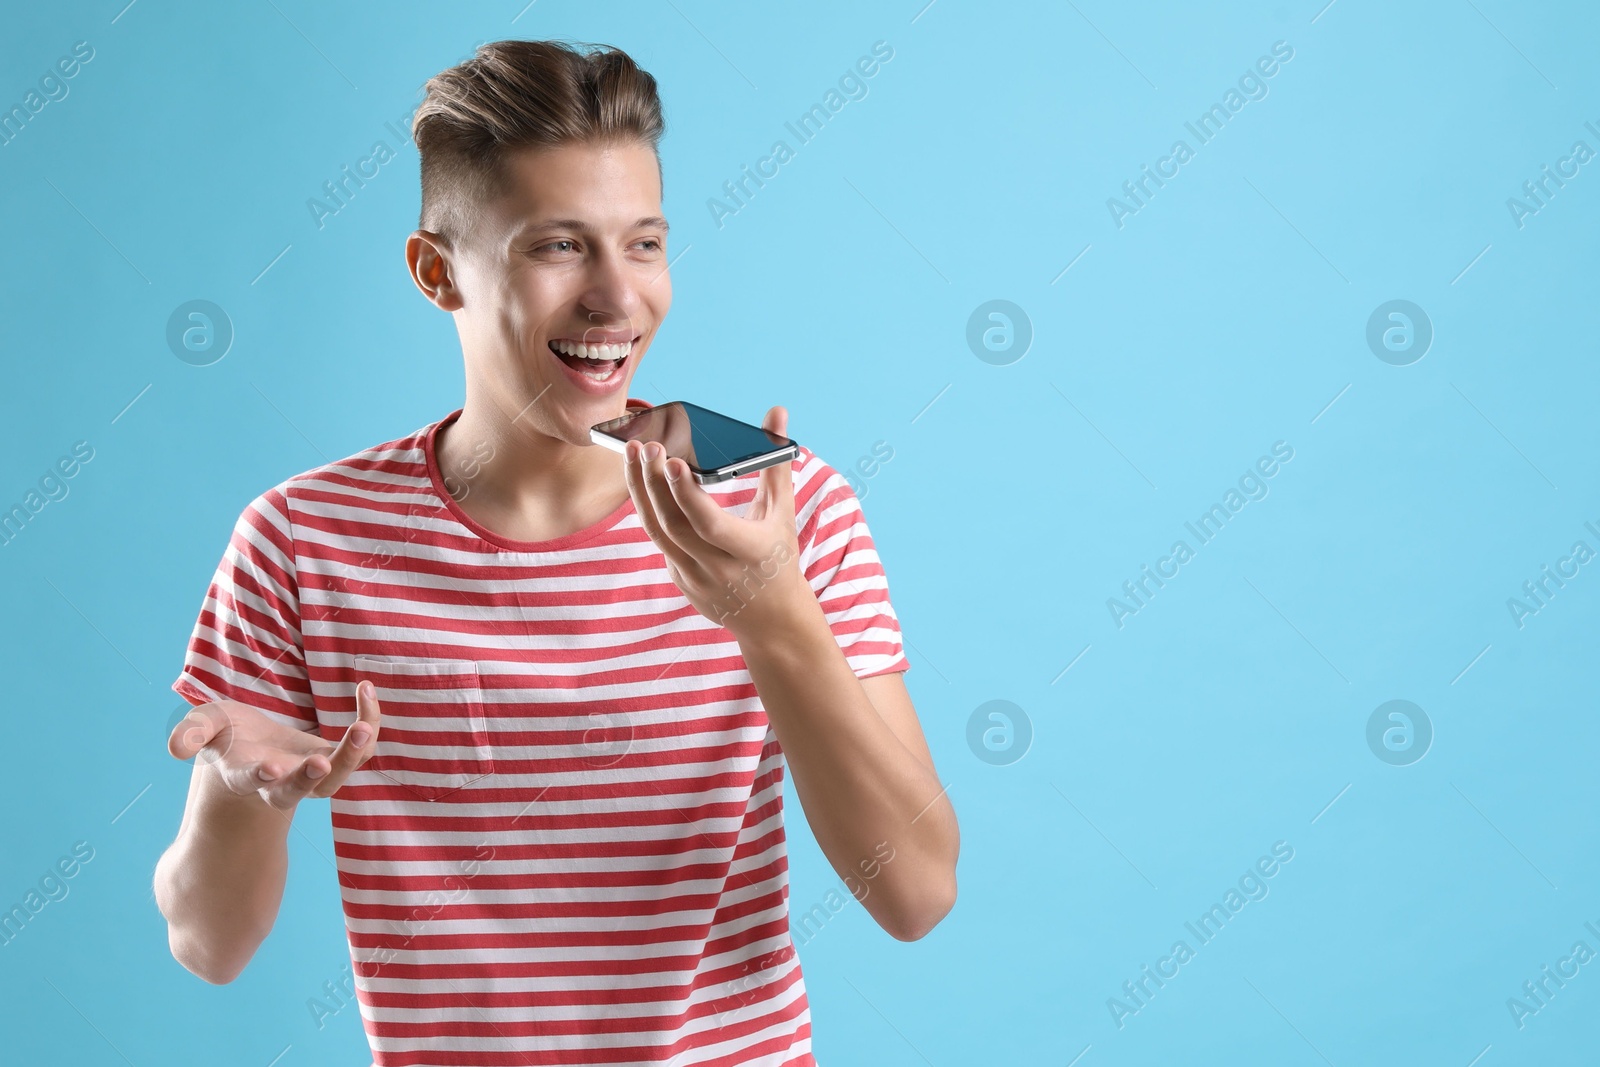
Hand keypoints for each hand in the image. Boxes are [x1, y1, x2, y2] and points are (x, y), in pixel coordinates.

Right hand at [167, 682, 382, 809]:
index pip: (254, 782)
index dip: (261, 777)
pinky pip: (360, 748)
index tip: (269, 768)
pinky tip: (365, 689)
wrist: (253, 742)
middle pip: (300, 791)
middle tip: (319, 762)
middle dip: (309, 779)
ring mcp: (312, 772)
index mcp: (247, 775)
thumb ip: (191, 734)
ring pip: (338, 775)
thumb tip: (178, 747)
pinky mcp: (335, 756)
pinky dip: (367, 721)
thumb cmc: (226, 734)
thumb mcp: (206, 726)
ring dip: (352, 754)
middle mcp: (283, 781)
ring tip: (361, 726)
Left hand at [624, 404, 811, 638]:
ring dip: (641, 493)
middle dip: (655, 484)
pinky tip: (641, 481)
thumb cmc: (779, 555)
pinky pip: (659, 541)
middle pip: (674, 525)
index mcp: (750, 551)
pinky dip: (649, 510)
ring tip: (632, 456)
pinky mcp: (680, 581)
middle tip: (645, 446)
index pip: (709, 523)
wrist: (771, 617)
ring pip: (657, 533)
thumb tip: (777, 412)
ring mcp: (695, 579)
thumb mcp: (783, 513)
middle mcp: (719, 569)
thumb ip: (775, 462)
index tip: (672, 461)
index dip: (687, 494)